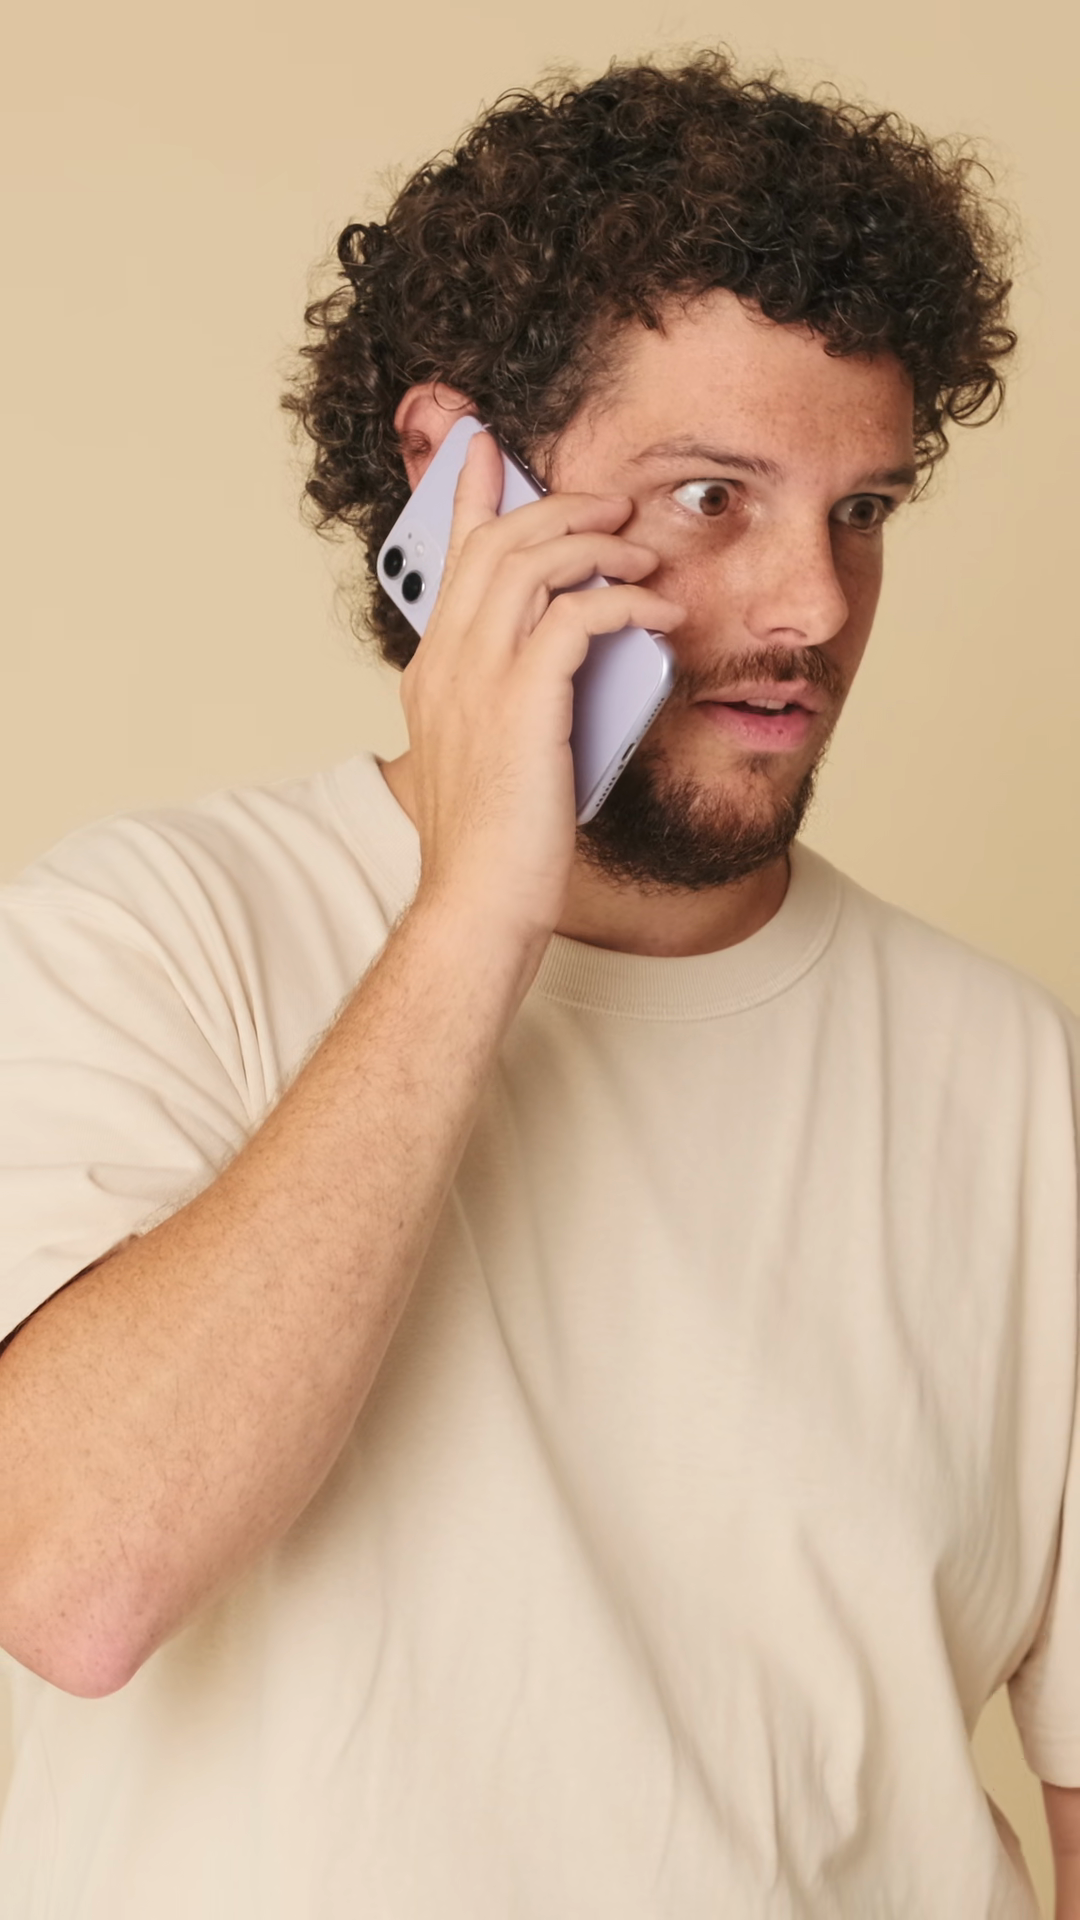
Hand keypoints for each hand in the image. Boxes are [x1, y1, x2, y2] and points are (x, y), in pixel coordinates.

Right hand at [400, 430, 683, 947]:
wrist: (476, 906)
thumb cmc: (491, 849)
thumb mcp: (491, 758)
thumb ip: (512, 703)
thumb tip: (566, 673)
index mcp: (434, 673)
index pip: (450, 560)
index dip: (471, 496)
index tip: (488, 448)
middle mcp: (446, 664)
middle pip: (495, 543)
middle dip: (558, 507)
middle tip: (612, 502)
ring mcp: (477, 679)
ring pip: (532, 563)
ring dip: (597, 545)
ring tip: (643, 553)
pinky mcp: (522, 703)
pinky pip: (577, 616)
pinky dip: (624, 602)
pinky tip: (660, 614)